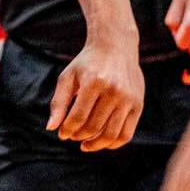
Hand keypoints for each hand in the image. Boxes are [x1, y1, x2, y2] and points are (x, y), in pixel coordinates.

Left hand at [48, 36, 143, 150]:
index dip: (68, 130)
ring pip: (111, 134)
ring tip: (85, 145)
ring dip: (96, 144)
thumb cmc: (87, 63)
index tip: (62, 134)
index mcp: (94, 82)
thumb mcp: (68, 77)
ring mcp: (129, 98)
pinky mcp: (138, 104)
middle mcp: (114, 90)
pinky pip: (127, 133)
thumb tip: (51, 128)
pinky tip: (102, 143)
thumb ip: (58, 102)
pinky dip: (113, 143)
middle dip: (79, 136)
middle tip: (72, 136)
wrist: (116, 46)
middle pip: (94, 127)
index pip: (78, 117)